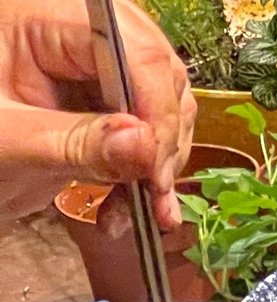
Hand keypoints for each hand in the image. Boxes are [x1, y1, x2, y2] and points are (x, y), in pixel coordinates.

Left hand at [0, 0, 193, 226]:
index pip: (128, 48)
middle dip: (161, 138)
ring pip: (159, 103)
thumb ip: (74, 143)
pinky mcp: (96, 99)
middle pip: (154, 72)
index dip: (154, 105)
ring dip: (158, 163)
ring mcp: (87, 66)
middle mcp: (72, 31)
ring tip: (144, 208)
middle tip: (155, 191)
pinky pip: (143, 129)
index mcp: (37, 15)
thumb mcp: (4, 143)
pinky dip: (144, 171)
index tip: (156, 164)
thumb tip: (146, 146)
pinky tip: (130, 206)